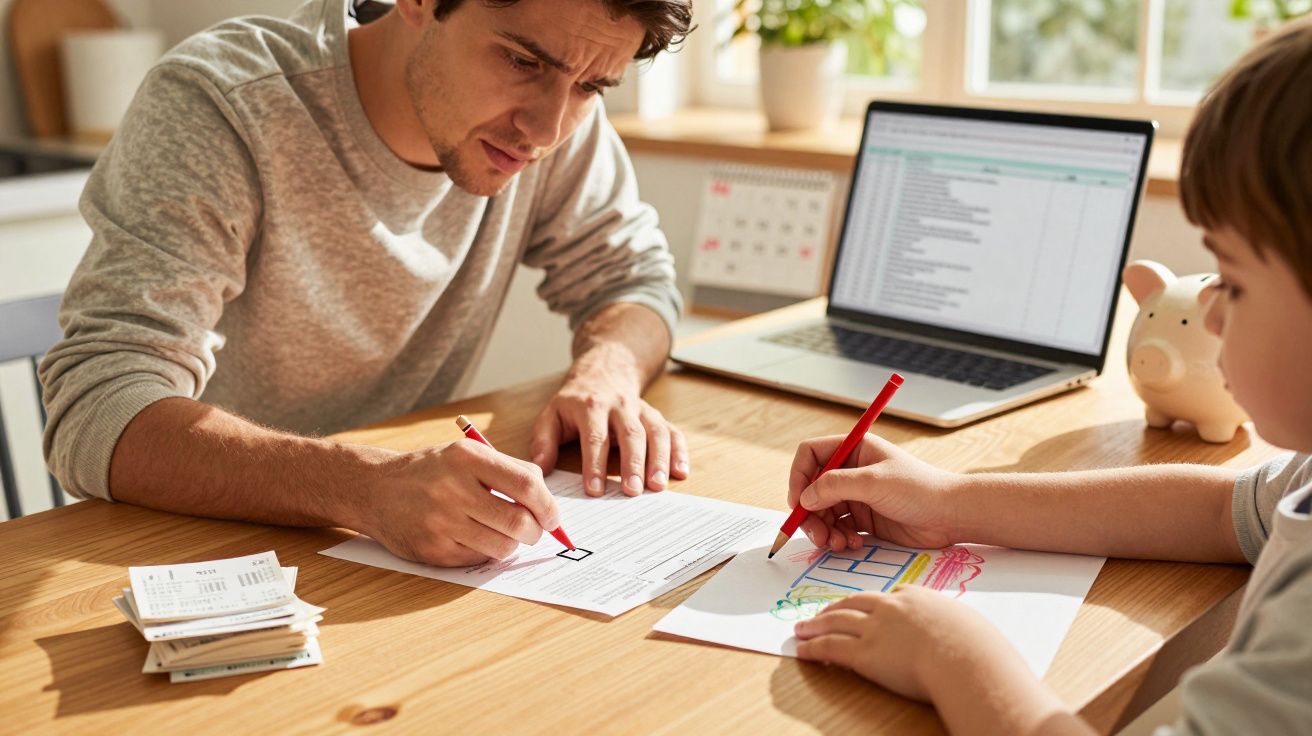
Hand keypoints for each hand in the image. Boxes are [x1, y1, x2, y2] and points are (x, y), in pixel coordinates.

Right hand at [356, 439, 559, 566]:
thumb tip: (547, 502)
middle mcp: (453, 488)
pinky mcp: (432, 549)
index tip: (552, 517)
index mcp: (467, 458)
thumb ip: (508, 470)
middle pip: (518, 521)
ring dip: (512, 545)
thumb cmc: (431, 471)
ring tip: (503, 535)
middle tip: (533, 531)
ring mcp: (440, 521)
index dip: (548, 506)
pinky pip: (478, 559)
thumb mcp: (466, 455)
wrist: (374, 489)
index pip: (527, 484)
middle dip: (535, 532)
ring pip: (502, 547)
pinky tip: (476, 539)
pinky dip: (486, 552)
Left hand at [530, 350, 688, 496]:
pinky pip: (672, 431)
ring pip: (655, 432)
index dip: (595, 464)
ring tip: (657, 487)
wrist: (603, 371)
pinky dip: (680, 451)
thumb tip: (540, 469)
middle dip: (633, 463)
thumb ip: (544, 440)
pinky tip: (681, 472)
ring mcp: (641, 410)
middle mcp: (620, 406)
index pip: (594, 437)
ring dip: (659, 459)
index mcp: (591, 406)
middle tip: (633, 491)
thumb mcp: (552, 414)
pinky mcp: (656, 416)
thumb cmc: (575, 401)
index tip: (595, 490)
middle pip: (630, 434)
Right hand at [788, 434, 959, 551]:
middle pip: (812, 489)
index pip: (811, 454)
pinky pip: (837, 527)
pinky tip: (853, 544)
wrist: (951, 516)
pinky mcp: (864, 518)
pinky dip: (838, 538)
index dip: (799, 477)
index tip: (798, 502)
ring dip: (823, 530)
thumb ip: (834, 486)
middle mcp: (851, 470)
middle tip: (817, 535)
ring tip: (836, 544)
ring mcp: (857, 495)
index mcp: (854, 449)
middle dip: (810, 513)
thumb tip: (804, 499)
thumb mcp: (873, 483)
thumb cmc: (919, 489)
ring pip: (822, 512)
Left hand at [793, 586, 1019, 701]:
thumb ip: (955, 627)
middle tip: (819, 613)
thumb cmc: (976, 648)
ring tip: (801, 628)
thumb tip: (965, 637)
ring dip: (815, 625)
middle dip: (833, 608)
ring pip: (836, 622)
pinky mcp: (864, 653)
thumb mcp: (967, 626)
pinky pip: (830, 648)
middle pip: (853, 603)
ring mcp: (875, 629)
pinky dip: (812, 648)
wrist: (966, 658)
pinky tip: (802, 650)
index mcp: (915, 598)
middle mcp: (890, 608)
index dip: (868, 604)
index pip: (886, 596)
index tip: (860, 608)